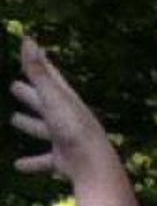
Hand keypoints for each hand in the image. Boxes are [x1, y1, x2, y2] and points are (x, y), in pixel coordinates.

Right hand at [10, 38, 116, 179]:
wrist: (93, 164)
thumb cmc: (73, 127)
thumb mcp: (53, 98)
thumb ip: (38, 72)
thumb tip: (28, 40)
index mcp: (66, 101)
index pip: (51, 78)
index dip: (41, 65)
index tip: (33, 51)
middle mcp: (67, 118)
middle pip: (45, 103)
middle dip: (30, 95)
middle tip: (15, 87)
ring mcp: (65, 139)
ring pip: (43, 129)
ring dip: (30, 124)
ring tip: (14, 119)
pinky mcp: (63, 160)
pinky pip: (44, 160)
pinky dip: (32, 162)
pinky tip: (17, 165)